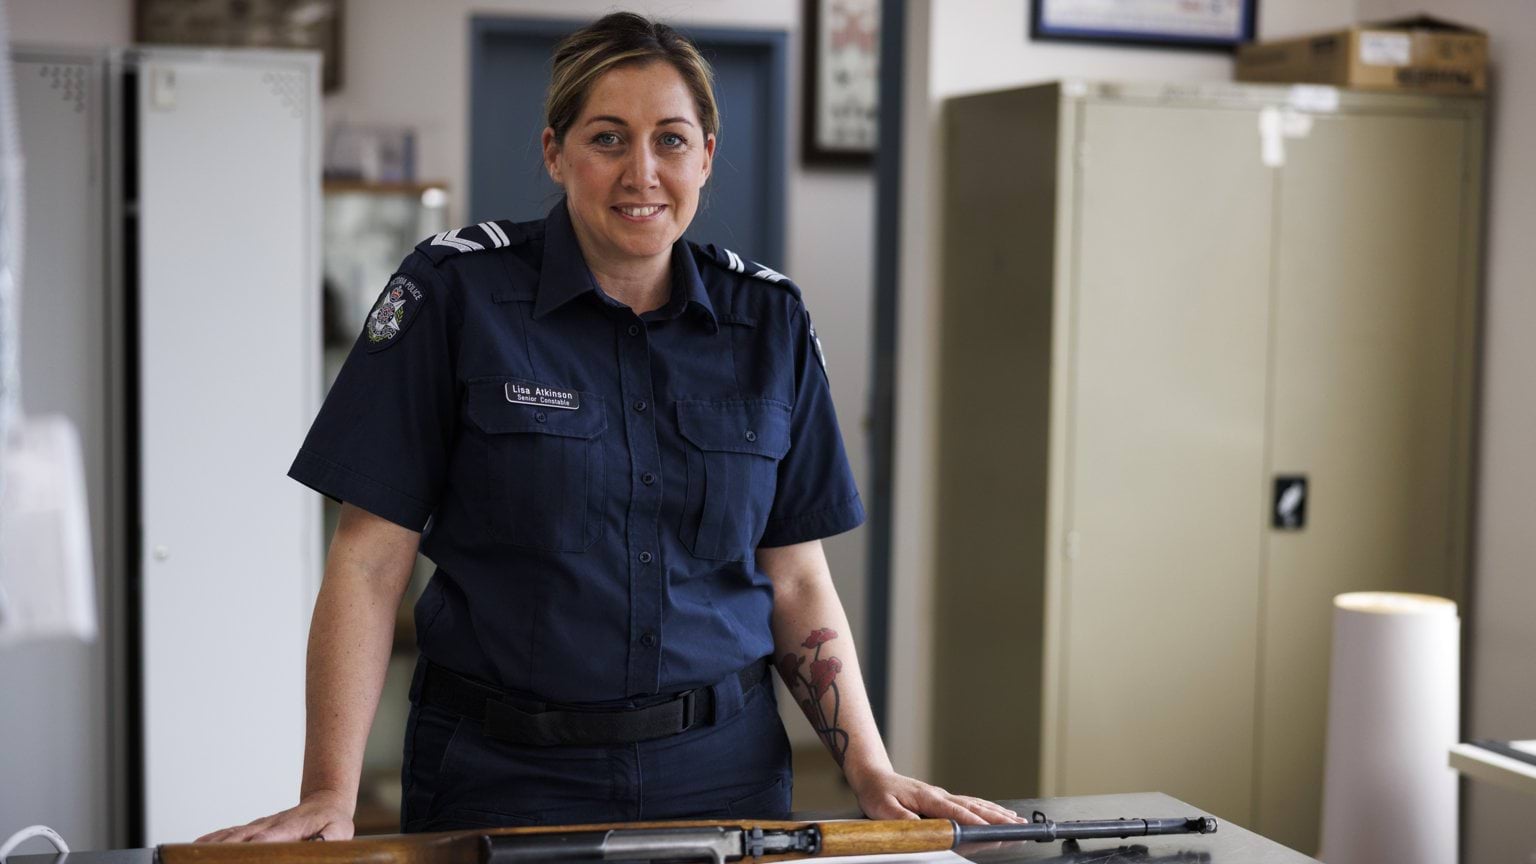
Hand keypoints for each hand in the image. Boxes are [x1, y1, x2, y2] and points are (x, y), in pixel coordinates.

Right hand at [193, 790, 354, 842]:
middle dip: (227, 849)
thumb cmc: (333, 821)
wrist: (325, 803)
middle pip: (243, 836)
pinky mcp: (253, 828)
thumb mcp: (340, 830)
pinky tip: (198, 846)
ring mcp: (259, 825)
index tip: (244, 852)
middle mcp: (270, 824)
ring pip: (233, 834)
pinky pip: (230, 832)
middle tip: (209, 859)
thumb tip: (320, 845)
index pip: (270, 837)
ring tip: (195, 855)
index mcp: (291, 827)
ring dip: (214, 845)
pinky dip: (213, 839)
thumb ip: (330, 838)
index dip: (256, 845)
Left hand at [846, 768, 1028, 824]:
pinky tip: (997, 812)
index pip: (957, 812)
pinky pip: (970, 803)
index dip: (976, 822)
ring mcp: (943, 796)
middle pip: (974, 807)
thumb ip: (903, 820)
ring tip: (1017, 820)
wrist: (873, 777)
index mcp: (929, 798)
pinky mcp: (942, 799)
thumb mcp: (883, 808)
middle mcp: (940, 795)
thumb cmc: (878, 792)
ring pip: (976, 804)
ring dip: (997, 813)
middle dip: (997, 818)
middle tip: (1019, 826)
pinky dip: (987, 808)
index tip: (993, 830)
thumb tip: (924, 829)